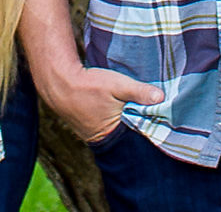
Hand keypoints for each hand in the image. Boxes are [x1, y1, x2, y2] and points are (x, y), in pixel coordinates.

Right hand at [41, 62, 164, 144]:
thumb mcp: (117, 85)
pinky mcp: (84, 124)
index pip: (136, 137)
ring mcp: (90, 133)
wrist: (59, 81)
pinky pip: (103, 124)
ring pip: (114, 129)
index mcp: (111, 135)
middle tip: (149, 114)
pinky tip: (114, 108)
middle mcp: (100, 139)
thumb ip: (139, 92)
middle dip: (136, 125)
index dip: (147, 129)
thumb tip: (161, 98)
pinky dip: (111, 118)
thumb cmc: (88, 85)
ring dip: (122, 121)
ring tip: (133, 109)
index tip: (159, 121)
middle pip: (125, 135)